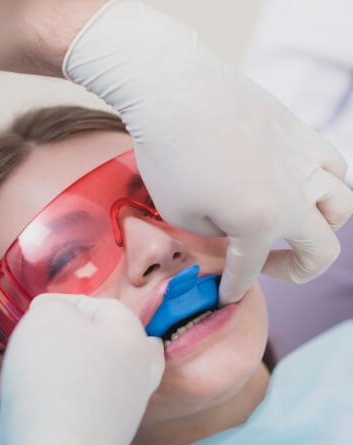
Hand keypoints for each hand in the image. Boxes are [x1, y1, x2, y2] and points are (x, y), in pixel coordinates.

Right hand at [0, 294, 163, 444]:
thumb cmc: (51, 374)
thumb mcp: (46, 316)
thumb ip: (54, 305)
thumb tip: (56, 314)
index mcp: (134, 337)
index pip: (101, 305)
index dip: (64, 306)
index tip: (36, 319)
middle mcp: (141, 372)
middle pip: (118, 342)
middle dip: (86, 338)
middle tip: (55, 343)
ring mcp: (131, 409)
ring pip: (108, 376)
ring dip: (80, 370)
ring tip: (43, 374)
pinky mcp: (113, 439)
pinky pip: (94, 408)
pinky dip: (75, 401)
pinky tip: (49, 404)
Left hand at [63, 0, 352, 303]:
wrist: (174, 89)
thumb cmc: (169, 154)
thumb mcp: (181, 214)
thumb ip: (216, 234)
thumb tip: (233, 231)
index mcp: (261, 223)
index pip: (251, 269)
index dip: (234, 287)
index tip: (224, 295)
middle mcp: (294, 195)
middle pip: (322, 250)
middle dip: (296, 271)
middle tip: (268, 267)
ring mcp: (304, 160)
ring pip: (342, 205)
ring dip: (321, 227)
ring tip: (292, 227)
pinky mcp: (300, 132)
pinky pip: (333, 165)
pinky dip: (325, 184)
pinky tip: (299, 185)